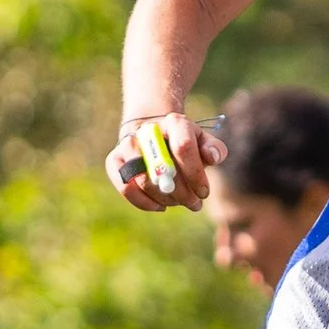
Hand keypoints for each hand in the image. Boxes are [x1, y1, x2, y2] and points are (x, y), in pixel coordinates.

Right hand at [105, 109, 222, 212]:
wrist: (156, 134)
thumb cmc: (185, 143)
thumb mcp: (203, 142)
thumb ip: (214, 149)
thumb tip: (212, 157)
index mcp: (175, 122)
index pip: (183, 147)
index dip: (195, 174)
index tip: (204, 192)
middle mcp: (147, 130)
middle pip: (162, 166)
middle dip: (181, 191)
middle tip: (194, 204)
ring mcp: (127, 144)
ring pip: (143, 178)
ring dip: (163, 197)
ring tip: (178, 203)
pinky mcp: (114, 159)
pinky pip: (125, 185)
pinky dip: (142, 201)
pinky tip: (159, 206)